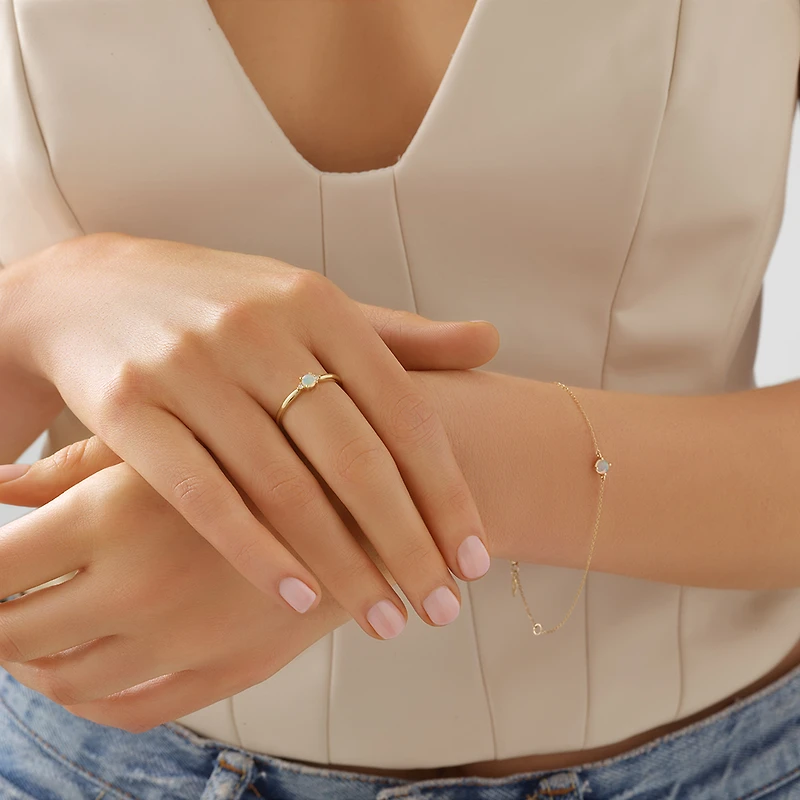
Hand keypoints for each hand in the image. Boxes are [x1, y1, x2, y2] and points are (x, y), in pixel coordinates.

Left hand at [0, 461, 348, 731]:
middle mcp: (140, 586)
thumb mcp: (165, 436)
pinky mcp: (228, 671)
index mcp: (114, 515)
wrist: (370, 484)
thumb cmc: (260, 442)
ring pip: (66, 680)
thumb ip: (66, 467)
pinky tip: (85, 671)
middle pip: (14, 636)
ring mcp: (185, 639)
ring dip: (32, 665)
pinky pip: (133, 711)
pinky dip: (91, 700)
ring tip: (31, 637)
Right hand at [3, 233, 497, 636]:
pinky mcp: (129, 404)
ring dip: (342, 565)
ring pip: (285, 486)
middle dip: (406, 544)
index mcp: (319, 305)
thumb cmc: (223, 307)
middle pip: (353, 458)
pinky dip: (255, 551)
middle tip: (440, 610)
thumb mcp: (310, 306)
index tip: (476, 560)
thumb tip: (491, 342)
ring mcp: (191, 366)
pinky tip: (297, 597)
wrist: (88, 289)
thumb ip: (399, 337)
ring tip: (383, 620)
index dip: (446, 492)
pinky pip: (202, 494)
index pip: (403, 412)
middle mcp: (261, 330)